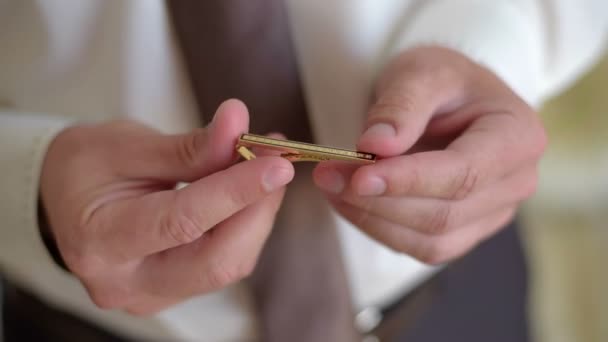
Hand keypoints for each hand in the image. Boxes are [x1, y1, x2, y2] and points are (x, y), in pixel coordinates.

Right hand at [40, 99, 293, 314]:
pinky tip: (249, 194)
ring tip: (265, 170)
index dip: (235, 192)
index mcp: (100, 242)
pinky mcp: (173, 291)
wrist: (63, 198)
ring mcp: (152, 295)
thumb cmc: (85, 167)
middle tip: (277, 163)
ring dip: (256, 216)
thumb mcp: (126, 145)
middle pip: (215, 260)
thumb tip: (238, 124)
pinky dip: (244, 227)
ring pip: (228, 265)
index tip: (276, 163)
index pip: (181, 223)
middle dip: (257, 209)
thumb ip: (188, 146)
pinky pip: (223, 263)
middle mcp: (126, 283)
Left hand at [313, 46, 546, 263]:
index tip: (359, 176)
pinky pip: (421, 246)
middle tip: (327, 175)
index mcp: (517, 137)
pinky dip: (379, 228)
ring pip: (431, 240)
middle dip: (379, 200)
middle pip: (445, 213)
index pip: (464, 173)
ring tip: (331, 186)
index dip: (409, 181)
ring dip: (373, 219)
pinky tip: (350, 202)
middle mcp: (515, 183)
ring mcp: (492, 213)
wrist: (449, 99)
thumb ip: (402, 105)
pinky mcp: (465, 230)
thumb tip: (374, 146)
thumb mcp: (422, 71)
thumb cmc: (441, 80)